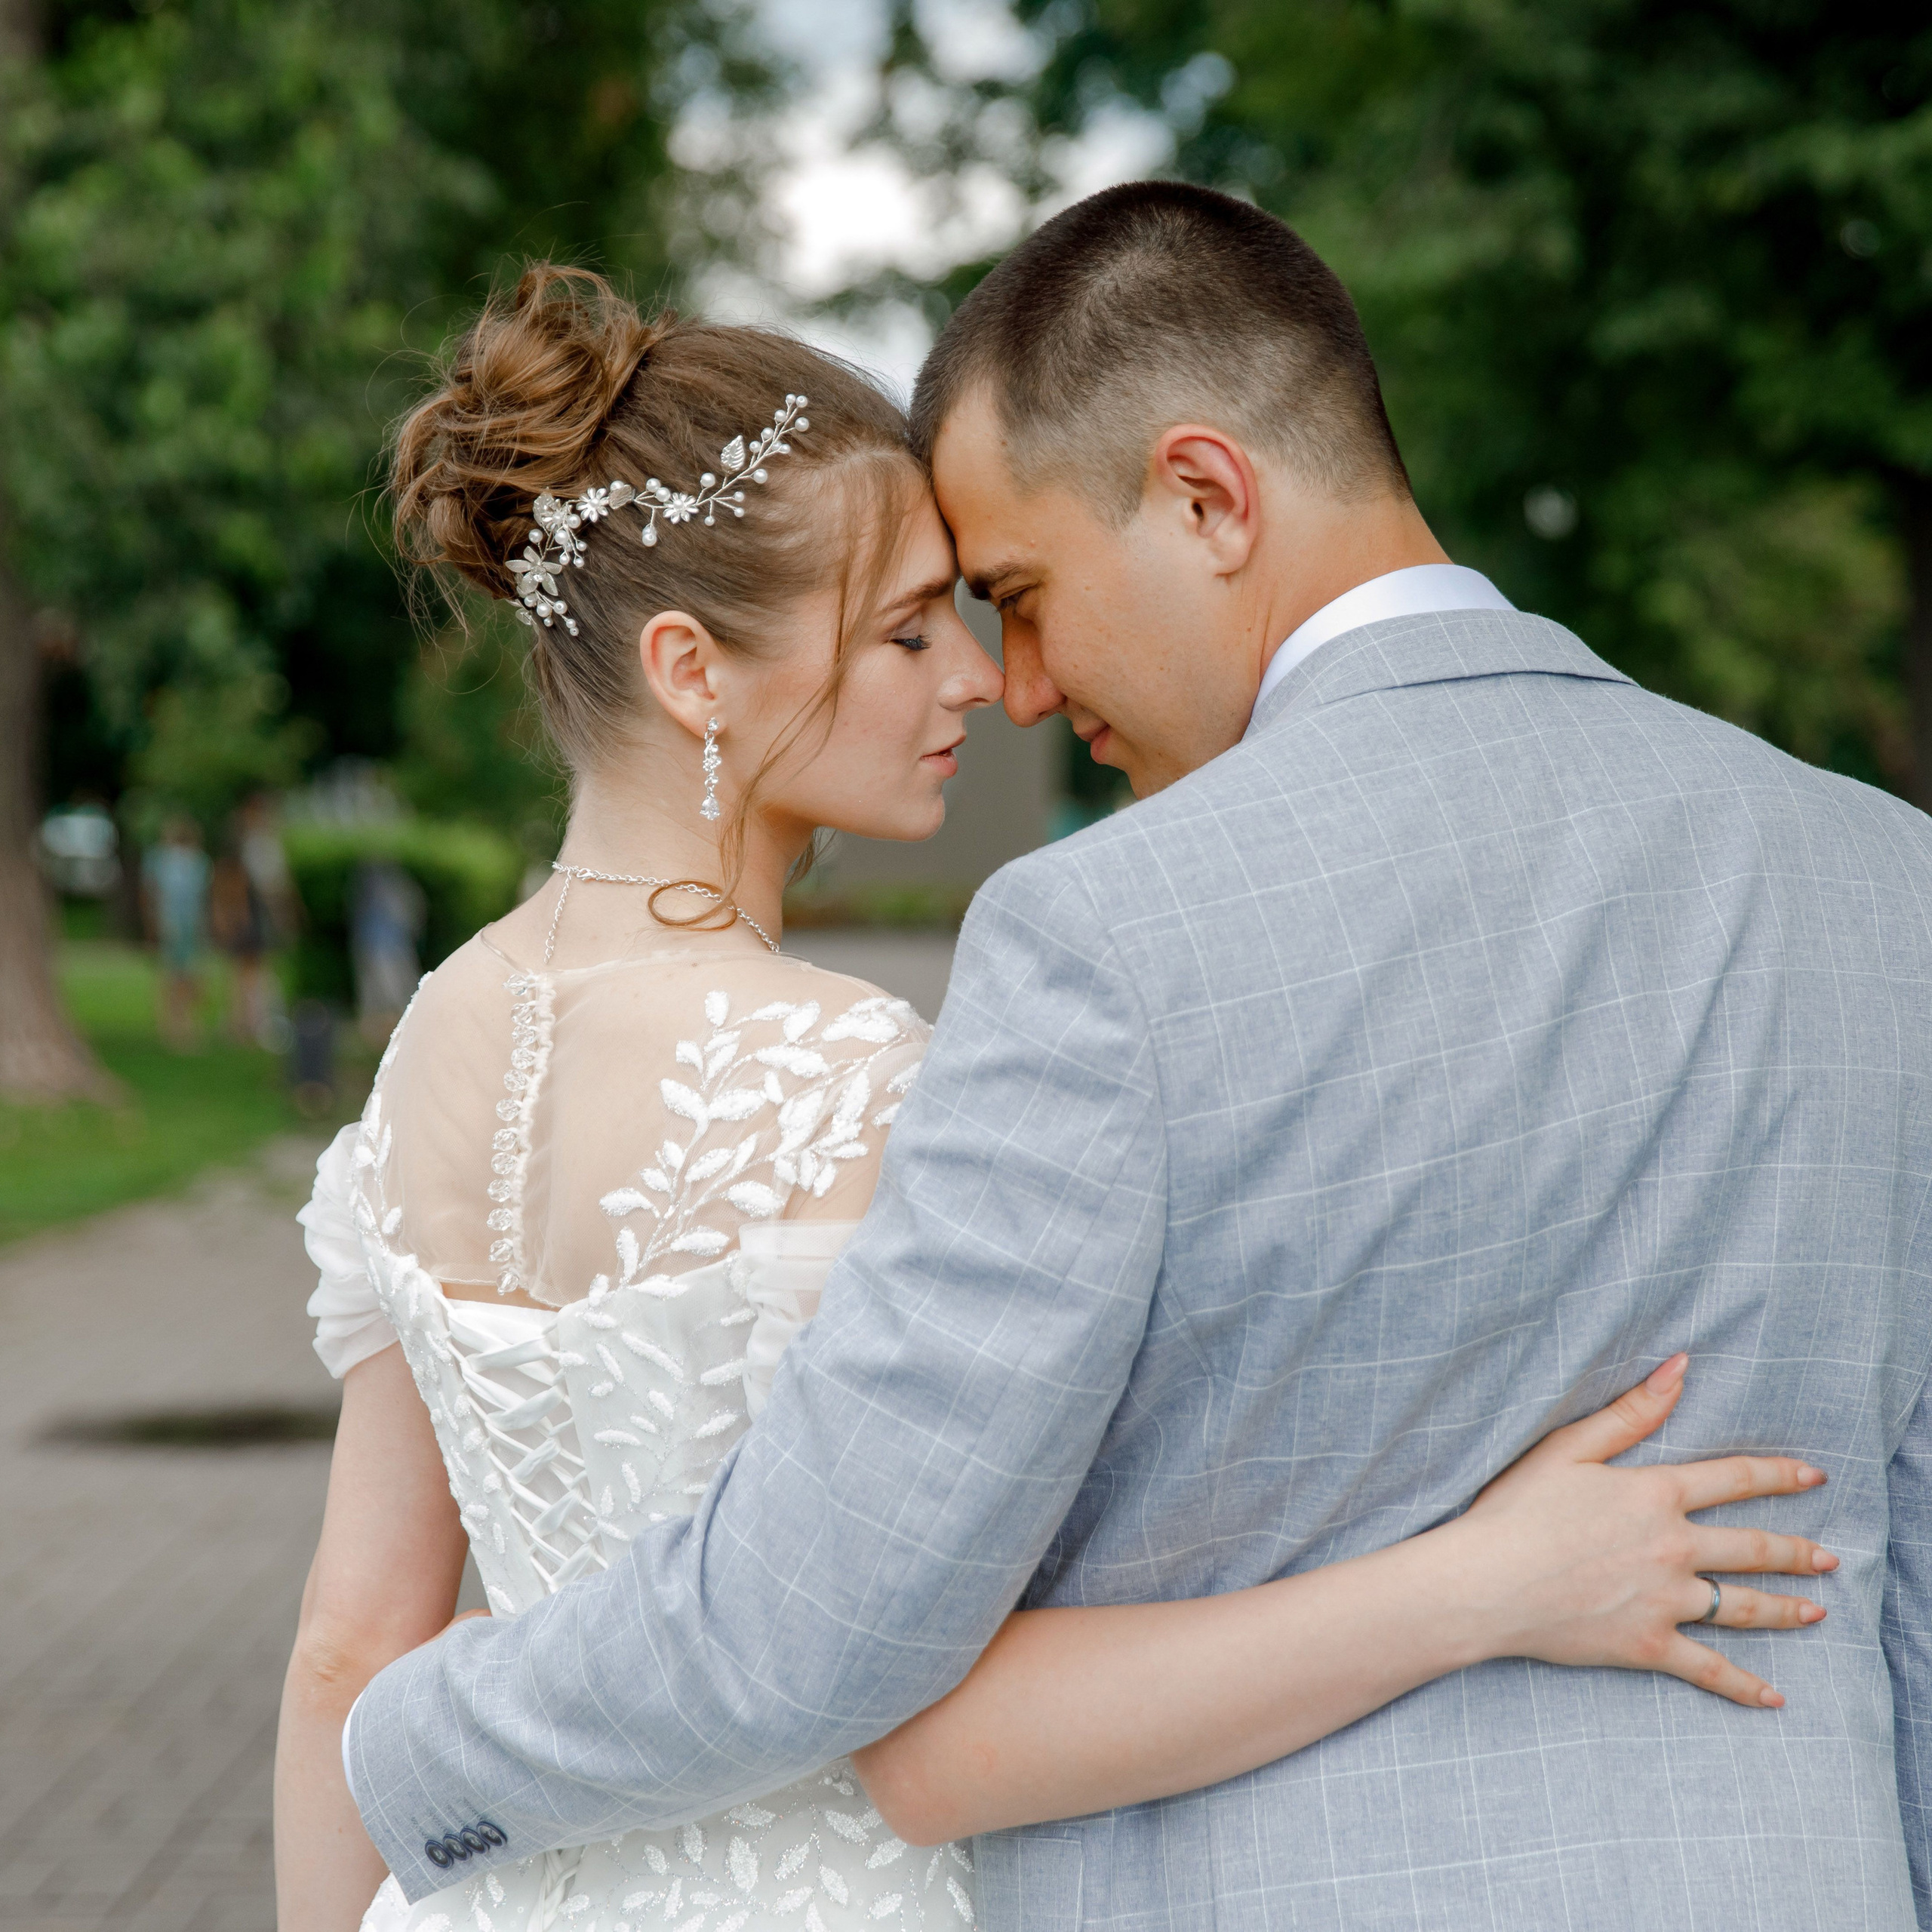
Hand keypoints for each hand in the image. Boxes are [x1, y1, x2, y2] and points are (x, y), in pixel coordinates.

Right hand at [1447, 1355, 1835, 1707]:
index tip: (1814, 1476)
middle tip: (1828, 1558)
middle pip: (1752, 1547)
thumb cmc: (1517, 1509)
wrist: (1487, 1582)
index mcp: (1655, 1495)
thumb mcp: (1569, 1447)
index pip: (1732, 1479)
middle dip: (1796, 1552)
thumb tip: (1681, 1367)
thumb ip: (1631, 1411)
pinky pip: (1708, 1669)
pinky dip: (1743, 1687)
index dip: (1777, 1475)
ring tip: (1816, 1612)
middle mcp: (1673, 1548)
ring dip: (1785, 1609)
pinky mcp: (1648, 1644)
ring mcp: (1665, 1600)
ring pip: (1742, 1606)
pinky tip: (1773, 1697)